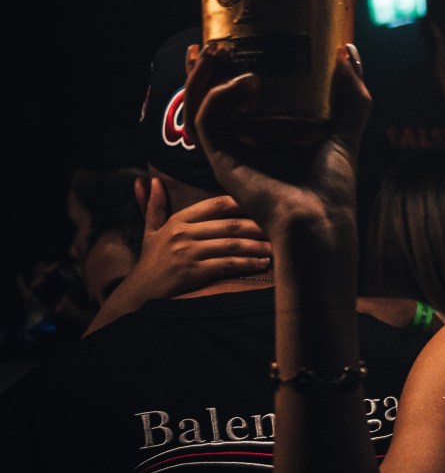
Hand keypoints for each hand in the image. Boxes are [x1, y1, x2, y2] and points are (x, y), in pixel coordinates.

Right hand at [133, 175, 272, 290]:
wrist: (140, 292)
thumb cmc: (150, 261)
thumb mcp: (150, 231)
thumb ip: (154, 205)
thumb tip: (151, 180)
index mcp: (178, 221)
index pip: (214, 205)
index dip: (240, 203)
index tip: (260, 204)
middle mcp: (184, 234)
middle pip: (228, 225)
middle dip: (256, 226)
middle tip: (277, 228)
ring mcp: (189, 253)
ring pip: (231, 245)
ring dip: (256, 246)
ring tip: (274, 248)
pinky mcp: (194, 272)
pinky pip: (227, 264)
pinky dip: (247, 263)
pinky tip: (261, 263)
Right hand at [184, 43, 371, 243]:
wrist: (322, 222)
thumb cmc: (333, 188)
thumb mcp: (346, 131)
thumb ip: (351, 95)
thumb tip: (348, 52)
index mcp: (266, 139)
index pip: (236, 101)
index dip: (227, 72)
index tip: (231, 42)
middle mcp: (243, 146)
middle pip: (209, 102)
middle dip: (202, 71)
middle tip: (210, 43)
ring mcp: (230, 155)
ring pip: (198, 109)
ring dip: (200, 79)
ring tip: (212, 52)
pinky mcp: (222, 163)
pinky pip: (207, 122)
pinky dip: (219, 97)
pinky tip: (246, 83)